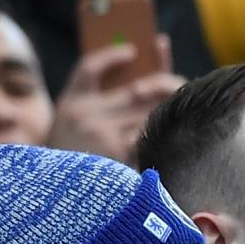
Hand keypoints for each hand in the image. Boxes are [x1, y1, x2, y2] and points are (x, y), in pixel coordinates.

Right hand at [50, 36, 183, 163]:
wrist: (59, 193)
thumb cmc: (74, 156)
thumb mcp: (73, 124)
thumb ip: (98, 102)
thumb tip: (140, 77)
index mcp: (71, 102)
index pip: (90, 68)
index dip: (111, 57)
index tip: (131, 50)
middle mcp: (85, 115)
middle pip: (136, 90)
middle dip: (165, 84)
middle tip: (181, 83)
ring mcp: (103, 136)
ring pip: (150, 114)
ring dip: (170, 110)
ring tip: (185, 106)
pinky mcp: (120, 157)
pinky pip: (150, 137)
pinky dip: (163, 133)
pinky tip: (175, 132)